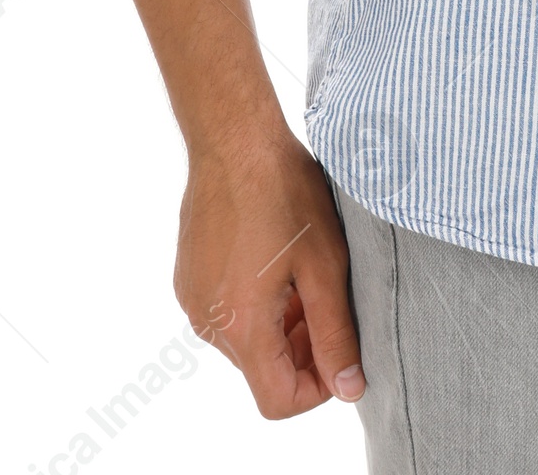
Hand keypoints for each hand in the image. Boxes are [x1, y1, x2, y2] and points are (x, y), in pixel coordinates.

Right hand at [174, 131, 365, 419]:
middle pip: (262, 370)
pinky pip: (226, 312)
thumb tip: (349, 387)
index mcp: (241, 326)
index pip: (277, 400)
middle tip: (331, 302)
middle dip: (303, 350)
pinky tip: (279, 260)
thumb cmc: (284, 192)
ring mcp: (192, 299)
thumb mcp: (325, 264)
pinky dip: (257, 304)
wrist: (235, 138)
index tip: (341, 353)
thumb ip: (336, 332)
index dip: (317, 389)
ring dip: (281, 325)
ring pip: (246, 341)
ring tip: (307, 275)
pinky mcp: (188, 277)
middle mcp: (208, 322)